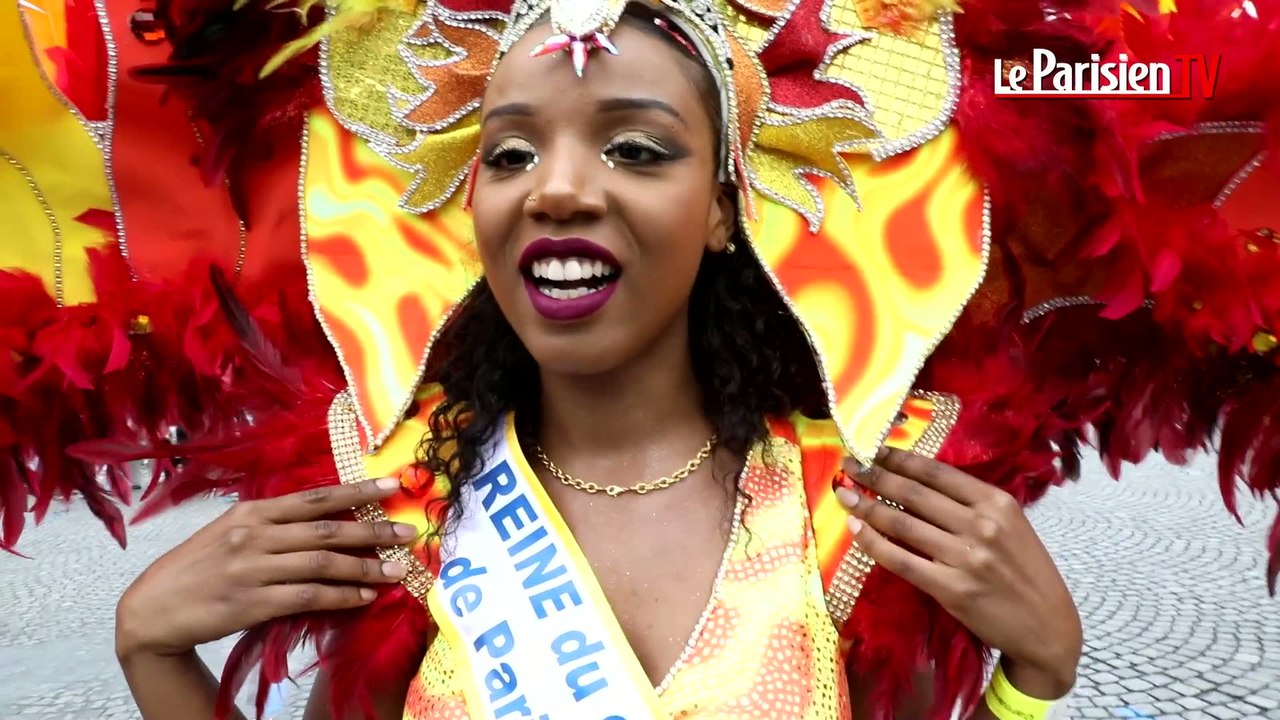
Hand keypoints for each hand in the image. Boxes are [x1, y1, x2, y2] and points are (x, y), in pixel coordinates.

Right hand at [115, 478, 415, 658]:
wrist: (153, 608)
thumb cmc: (198, 568)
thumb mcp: (231, 531)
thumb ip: (273, 523)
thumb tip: (324, 516)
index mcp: (252, 511)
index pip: (316, 497)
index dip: (358, 489)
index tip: (394, 484)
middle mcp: (255, 534)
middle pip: (327, 528)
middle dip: (373, 529)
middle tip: (409, 532)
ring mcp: (253, 569)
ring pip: (323, 563)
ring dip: (365, 567)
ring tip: (397, 570)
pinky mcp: (252, 603)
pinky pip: (308, 597)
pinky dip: (341, 597)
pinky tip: (365, 597)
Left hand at [837, 448, 1082, 696]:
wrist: (1047, 627)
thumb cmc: (1026, 573)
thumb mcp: (1011, 526)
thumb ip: (972, 505)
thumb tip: (918, 481)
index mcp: (997, 503)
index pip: (937, 473)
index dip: (899, 459)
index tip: (872, 449)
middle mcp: (982, 525)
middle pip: (914, 494)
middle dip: (875, 476)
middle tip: (848, 464)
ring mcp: (966, 558)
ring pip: (902, 524)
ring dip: (866, 507)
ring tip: (844, 495)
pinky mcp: (951, 589)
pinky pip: (901, 560)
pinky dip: (873, 543)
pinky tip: (856, 530)